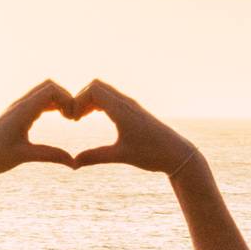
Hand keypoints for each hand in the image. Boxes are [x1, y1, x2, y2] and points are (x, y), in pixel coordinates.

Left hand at [0, 80, 77, 178]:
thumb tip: (74, 163)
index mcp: (22, 110)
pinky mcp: (15, 114)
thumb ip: (50, 156)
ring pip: (43, 92)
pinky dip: (51, 104)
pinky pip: (37, 101)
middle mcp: (19, 104)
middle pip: (49, 86)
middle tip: (73, 117)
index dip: (68, 99)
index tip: (73, 119)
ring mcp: (16, 108)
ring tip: (68, 118)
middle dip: (66, 97)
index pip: (51, 90)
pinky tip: (58, 118)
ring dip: (59, 100)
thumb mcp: (24, 156)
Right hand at [68, 79, 198, 173]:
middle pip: (97, 86)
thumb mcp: (121, 156)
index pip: (93, 90)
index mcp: (121, 110)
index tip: (73, 119)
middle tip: (74, 118)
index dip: (78, 101)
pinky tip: (94, 117)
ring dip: (90, 100)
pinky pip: (112, 98)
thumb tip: (73, 164)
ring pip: (105, 91)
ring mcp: (130, 105)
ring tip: (80, 118)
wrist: (177, 153)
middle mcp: (126, 103)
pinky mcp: (134, 111)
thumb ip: (95, 157)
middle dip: (81, 98)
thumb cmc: (151, 154)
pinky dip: (99, 103)